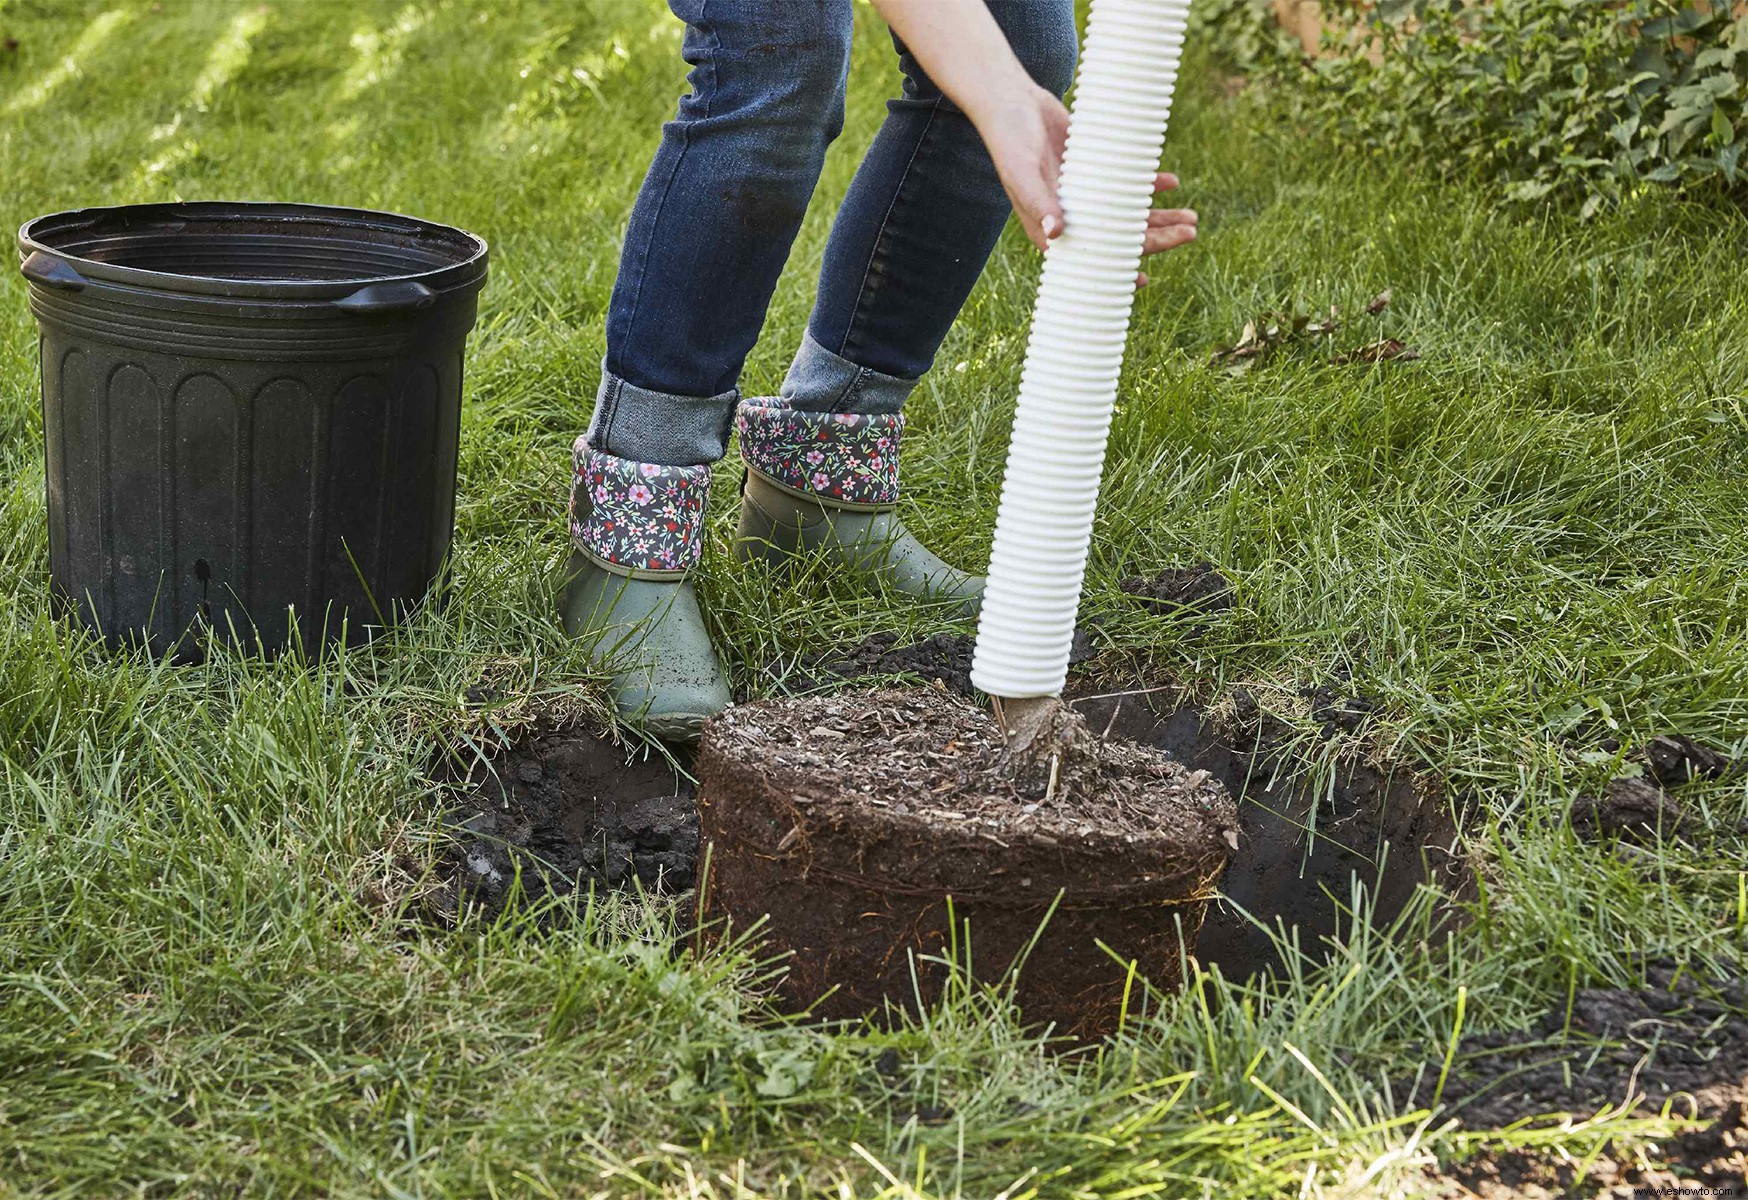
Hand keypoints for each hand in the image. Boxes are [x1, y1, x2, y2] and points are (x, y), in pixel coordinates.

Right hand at [968, 83, 1197, 283]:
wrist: (1012, 103)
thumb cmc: (1010, 142)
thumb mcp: (1021, 173)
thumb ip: (1038, 204)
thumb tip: (1056, 234)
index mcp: (1050, 226)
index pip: (1091, 256)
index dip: (1119, 268)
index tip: (1144, 278)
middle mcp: (1071, 216)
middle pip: (1120, 236)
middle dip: (1157, 238)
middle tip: (1189, 233)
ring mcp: (1085, 194)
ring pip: (1129, 214)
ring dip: (1160, 217)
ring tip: (1191, 219)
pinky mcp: (1095, 170)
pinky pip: (1127, 184)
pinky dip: (1149, 185)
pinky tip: (1170, 183)